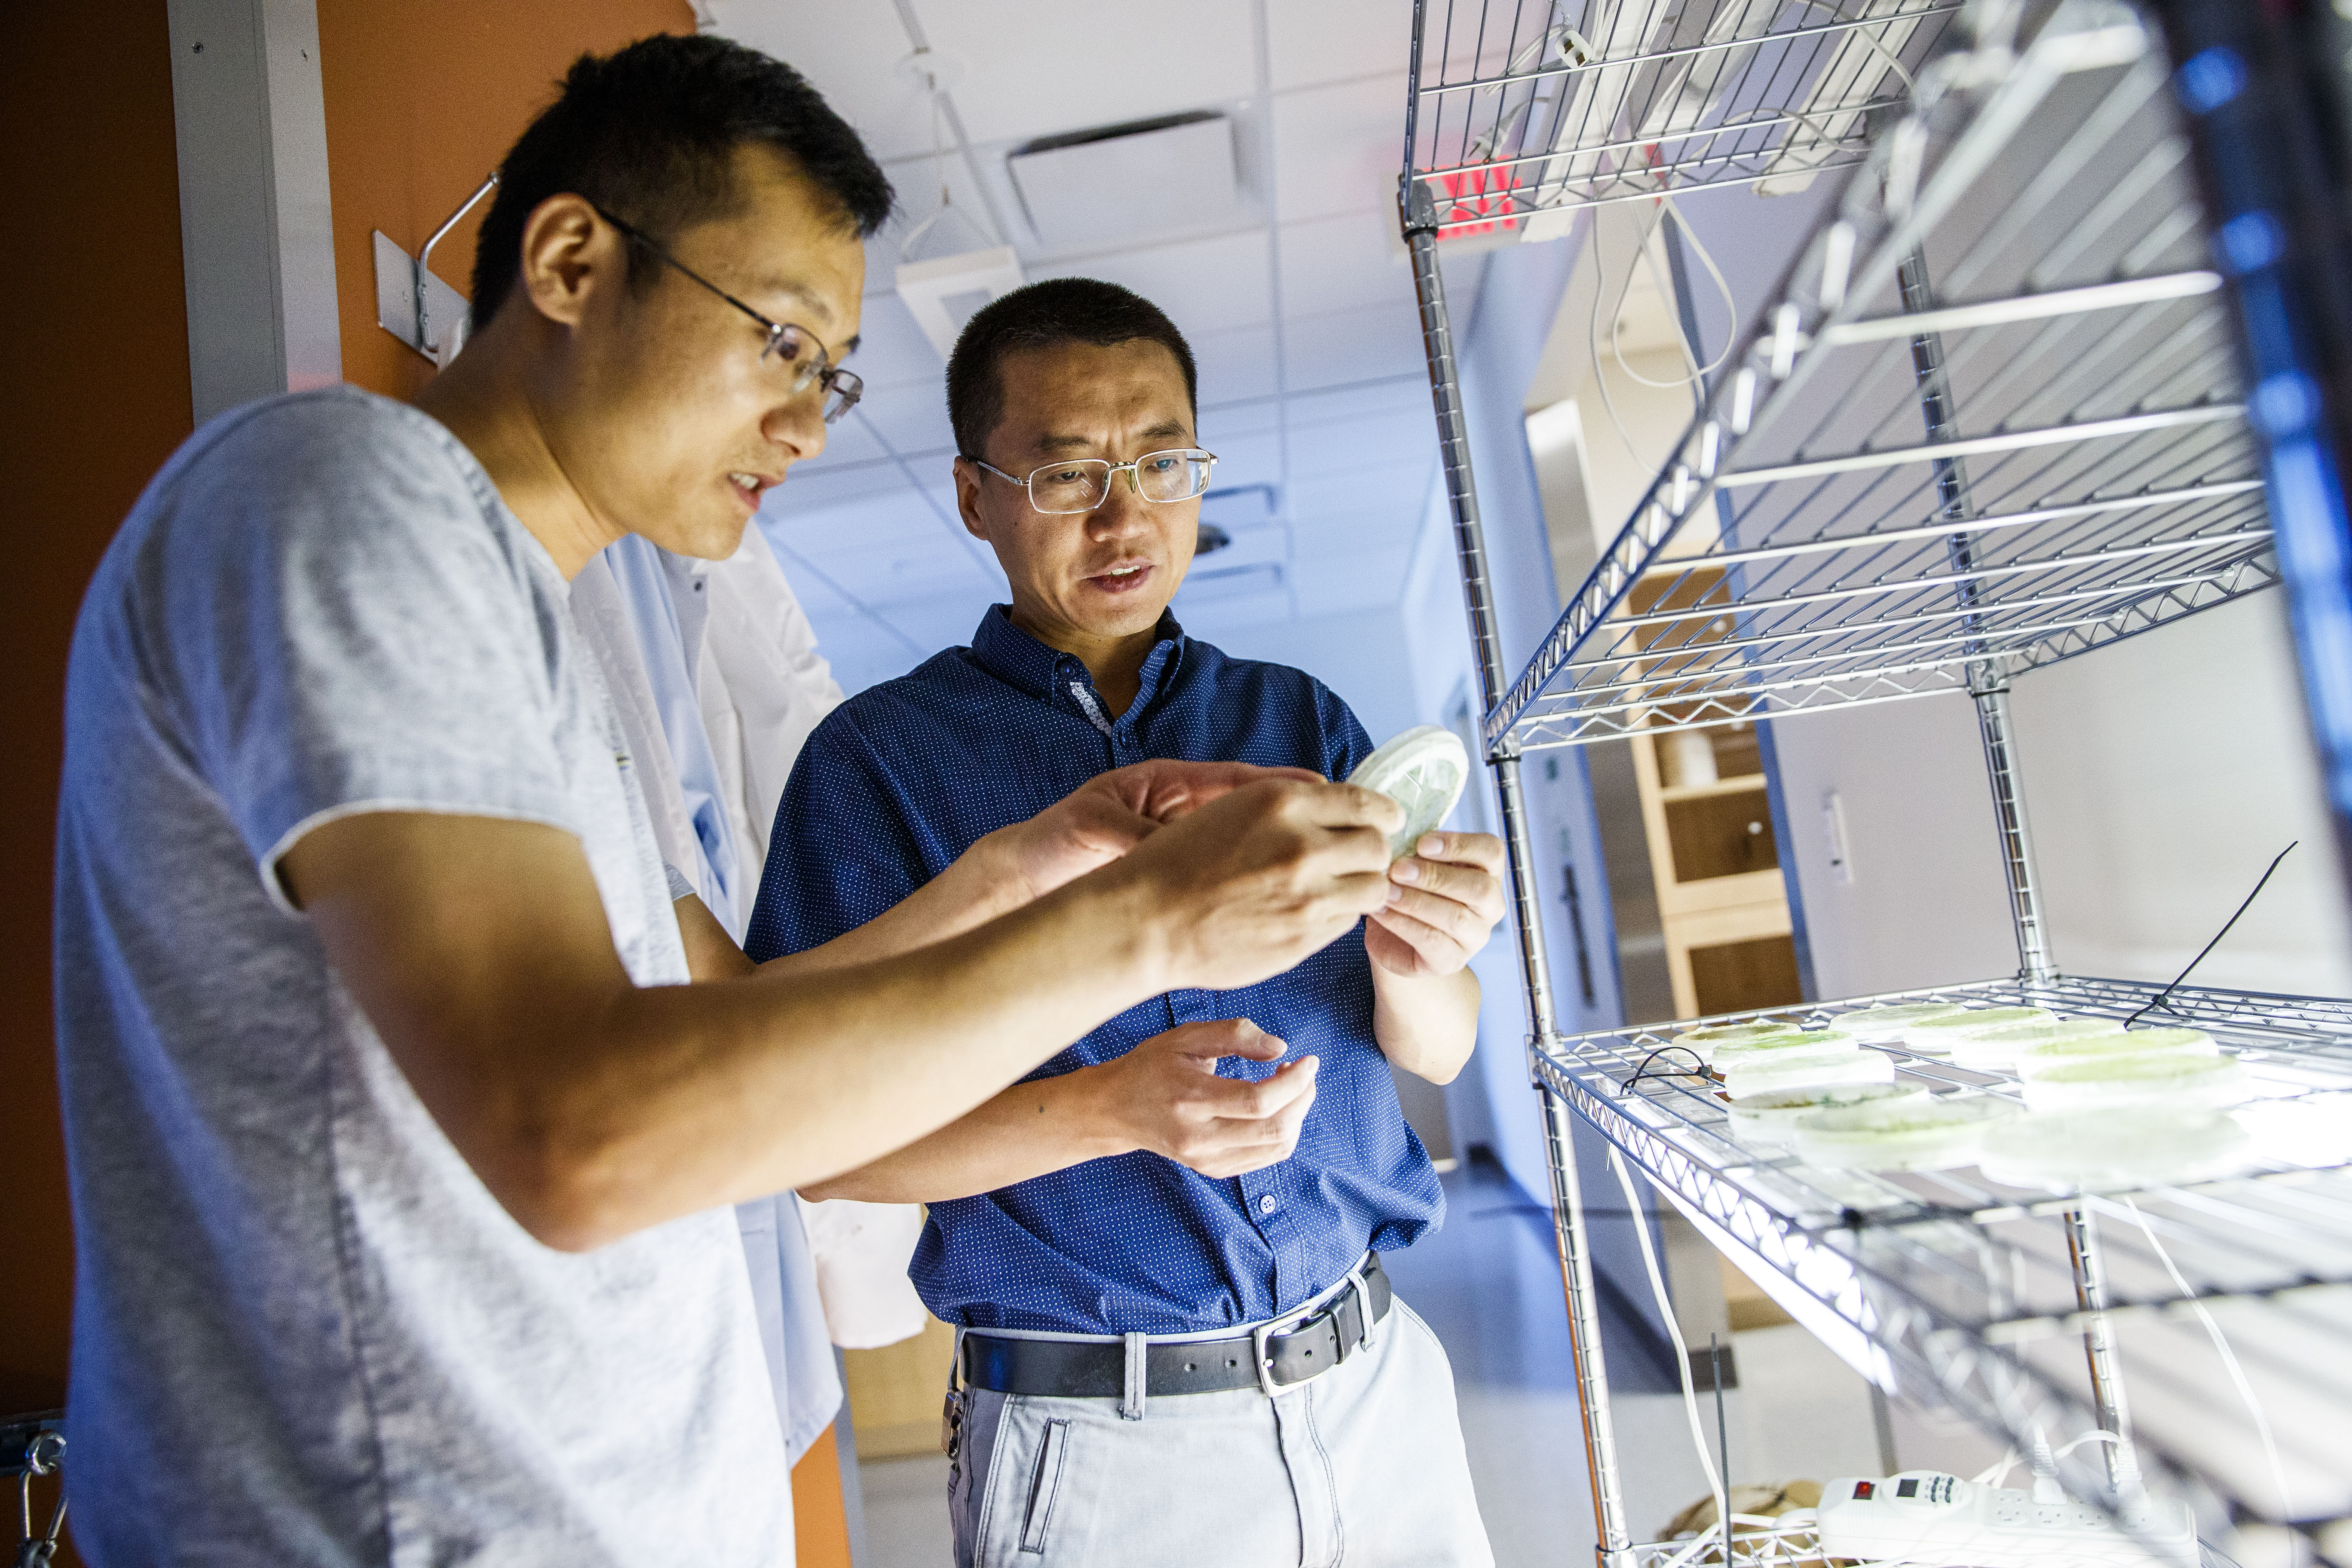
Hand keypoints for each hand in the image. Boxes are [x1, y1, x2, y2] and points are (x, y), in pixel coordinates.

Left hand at [991, 760, 1324, 903]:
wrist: (1032, 872)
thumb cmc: (1060, 838)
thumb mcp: (1096, 826)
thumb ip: (1134, 834)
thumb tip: (1165, 843)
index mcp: (1171, 790)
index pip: (1239, 781)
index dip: (1285, 782)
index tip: (1324, 786)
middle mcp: (1188, 816)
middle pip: (1261, 810)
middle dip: (1306, 814)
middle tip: (1353, 822)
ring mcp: (1191, 848)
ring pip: (1256, 847)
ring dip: (1291, 852)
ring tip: (1338, 862)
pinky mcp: (1184, 879)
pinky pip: (1234, 879)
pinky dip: (1263, 888)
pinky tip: (1295, 899)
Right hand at [1094, 1019, 1317, 1177]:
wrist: (1115, 1109)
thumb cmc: (1151, 1066)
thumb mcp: (1185, 1037)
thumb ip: (1234, 1034)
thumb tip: (1280, 1047)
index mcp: (1190, 1100)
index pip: (1257, 1101)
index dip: (1294, 1081)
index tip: (1308, 1060)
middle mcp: (1199, 1138)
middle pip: (1273, 1129)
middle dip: (1302, 1098)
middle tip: (1303, 1072)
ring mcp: (1206, 1159)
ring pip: (1275, 1147)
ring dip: (1297, 1115)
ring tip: (1288, 1086)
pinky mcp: (1213, 1169)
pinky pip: (1265, 1157)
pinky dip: (1282, 1131)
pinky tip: (1273, 1106)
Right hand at [1118, 777, 1400, 991]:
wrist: (1147, 919)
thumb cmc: (1182, 862)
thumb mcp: (1235, 810)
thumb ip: (1293, 807)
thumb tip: (1343, 810)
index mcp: (1284, 803)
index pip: (1368, 804)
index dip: (1382, 816)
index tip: (1384, 822)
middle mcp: (1303, 846)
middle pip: (1378, 848)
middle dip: (1371, 853)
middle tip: (1353, 861)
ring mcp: (1307, 897)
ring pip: (1373, 889)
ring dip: (1360, 887)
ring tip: (1334, 889)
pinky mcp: (1304, 939)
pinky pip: (1346, 923)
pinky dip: (1337, 916)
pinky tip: (1307, 912)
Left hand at [1367, 831, 1506, 978]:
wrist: (1394, 940)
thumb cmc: (1409, 892)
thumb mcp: (1416, 864)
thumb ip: (1416, 850)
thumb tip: (1396, 834)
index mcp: (1487, 872)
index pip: (1491, 852)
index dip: (1459, 845)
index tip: (1422, 842)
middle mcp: (1490, 905)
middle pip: (1479, 887)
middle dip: (1435, 876)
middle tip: (1397, 868)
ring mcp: (1475, 936)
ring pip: (1456, 917)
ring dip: (1416, 901)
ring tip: (1386, 890)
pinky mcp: (1452, 961)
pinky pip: (1432, 941)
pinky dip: (1403, 924)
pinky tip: (1381, 911)